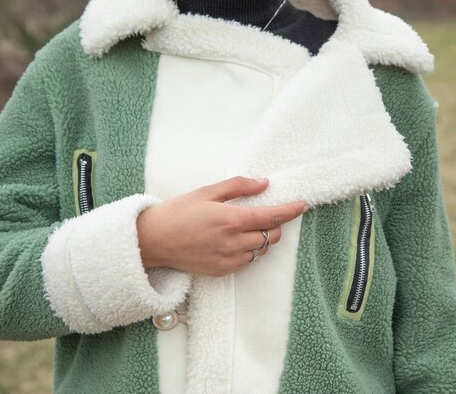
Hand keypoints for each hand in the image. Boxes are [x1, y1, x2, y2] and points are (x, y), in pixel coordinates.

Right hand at [137, 176, 307, 276]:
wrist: (152, 241)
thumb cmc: (177, 212)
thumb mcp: (207, 192)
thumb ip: (238, 187)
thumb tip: (264, 184)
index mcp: (230, 219)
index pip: (272, 217)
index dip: (291, 211)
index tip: (302, 205)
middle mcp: (233, 243)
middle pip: (272, 235)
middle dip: (274, 224)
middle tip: (263, 214)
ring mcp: (228, 260)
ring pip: (261, 250)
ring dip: (261, 238)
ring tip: (244, 227)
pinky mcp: (222, 271)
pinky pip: (247, 262)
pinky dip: (248, 251)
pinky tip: (233, 241)